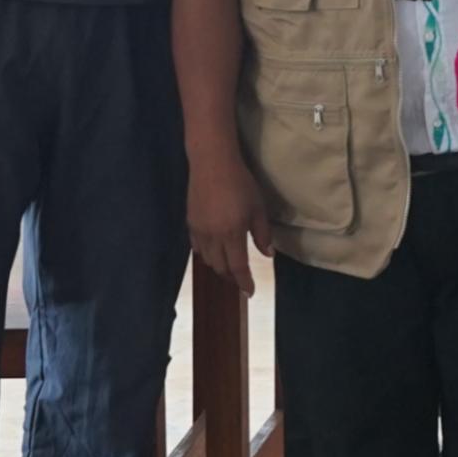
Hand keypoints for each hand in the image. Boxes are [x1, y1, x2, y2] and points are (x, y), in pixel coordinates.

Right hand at [185, 149, 274, 297]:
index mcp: (232, 234)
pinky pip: (197, 247)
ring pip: (208, 259)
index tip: (250, 292)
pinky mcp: (190, 223)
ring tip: (228, 266)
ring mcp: (199, 231)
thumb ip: (262, 233)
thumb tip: (267, 254)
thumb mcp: (258, 208)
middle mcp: (213, 237)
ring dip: (219, 266)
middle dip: (232, 277)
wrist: (212, 164)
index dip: (244, 282)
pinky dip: (206, 254)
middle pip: (221, 267)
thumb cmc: (240, 183)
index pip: (238, 267)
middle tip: (241, 279)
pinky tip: (213, 251)